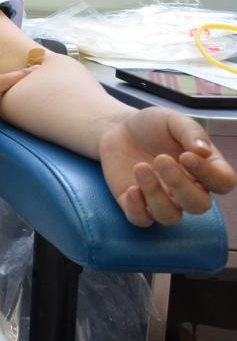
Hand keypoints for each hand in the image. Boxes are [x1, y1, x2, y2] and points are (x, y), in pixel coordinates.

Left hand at [98, 106, 235, 226]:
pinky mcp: (135, 204)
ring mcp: (162, 199)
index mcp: (205, 169)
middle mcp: (187, 189)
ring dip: (156, 195)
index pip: (223, 183)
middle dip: (180, 185)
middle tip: (161, 159)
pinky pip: (142, 220)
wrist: (118, 128)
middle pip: (198, 205)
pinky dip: (137, 209)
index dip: (209, 174)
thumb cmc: (153, 126)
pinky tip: (131, 189)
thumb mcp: (173, 120)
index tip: (186, 155)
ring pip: (170, 216)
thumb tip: (204, 151)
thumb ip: (191, 132)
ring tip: (140, 167)